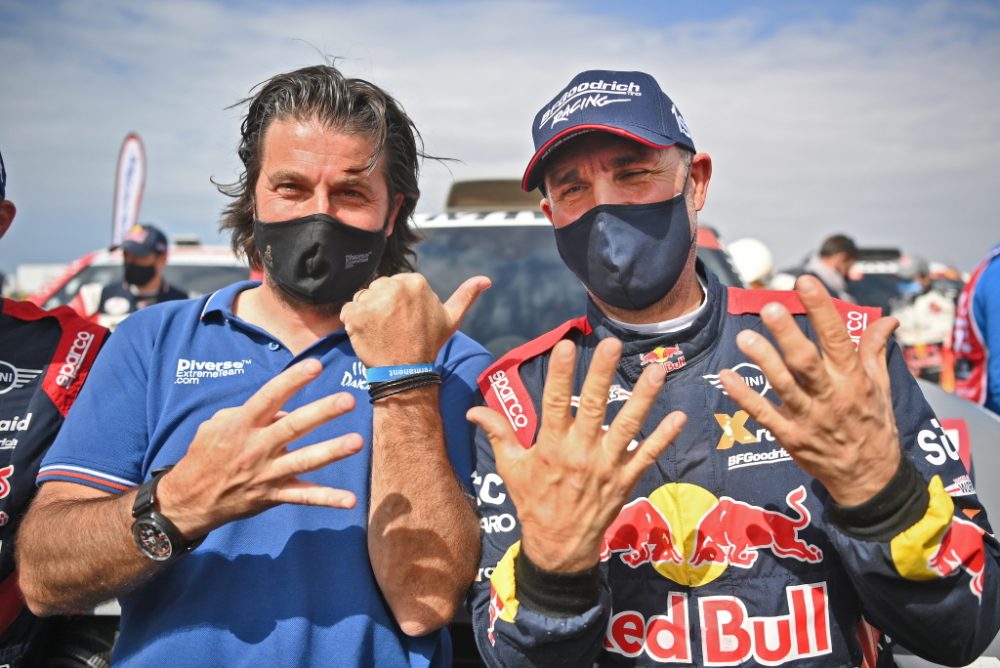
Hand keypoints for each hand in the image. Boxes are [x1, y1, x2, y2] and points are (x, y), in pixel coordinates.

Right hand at [157, 358, 362, 537]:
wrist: (189, 499)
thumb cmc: (206, 454)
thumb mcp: (217, 425)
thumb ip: (250, 412)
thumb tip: (283, 410)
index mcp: (242, 424)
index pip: (270, 396)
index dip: (292, 380)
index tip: (315, 365)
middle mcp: (256, 447)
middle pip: (293, 426)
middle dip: (322, 412)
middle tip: (348, 399)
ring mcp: (266, 473)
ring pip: (304, 461)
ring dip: (332, 451)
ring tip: (357, 442)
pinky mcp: (273, 495)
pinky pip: (304, 497)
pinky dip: (327, 499)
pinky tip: (351, 500)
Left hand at [341, 274, 489, 366]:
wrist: (406, 371)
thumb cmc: (428, 344)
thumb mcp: (451, 319)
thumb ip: (466, 295)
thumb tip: (487, 279)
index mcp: (415, 282)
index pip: (395, 284)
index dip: (397, 304)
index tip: (404, 322)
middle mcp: (394, 286)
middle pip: (377, 288)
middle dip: (381, 306)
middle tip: (392, 329)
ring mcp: (373, 300)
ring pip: (362, 299)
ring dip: (366, 315)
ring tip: (381, 333)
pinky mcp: (355, 314)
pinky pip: (347, 312)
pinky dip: (352, 325)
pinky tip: (367, 336)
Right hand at [468, 338, 686, 572]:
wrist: (559, 546)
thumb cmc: (533, 501)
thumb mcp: (511, 467)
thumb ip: (498, 433)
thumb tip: (473, 410)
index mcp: (550, 446)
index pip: (553, 402)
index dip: (559, 373)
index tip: (565, 345)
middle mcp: (580, 453)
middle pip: (592, 407)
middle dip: (601, 375)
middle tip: (611, 344)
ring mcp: (605, 467)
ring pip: (627, 427)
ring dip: (643, 399)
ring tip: (657, 371)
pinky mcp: (625, 480)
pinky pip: (647, 456)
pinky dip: (664, 437)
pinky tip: (679, 417)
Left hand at [719, 275, 900, 505]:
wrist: (869, 479)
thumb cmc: (874, 425)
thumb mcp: (881, 387)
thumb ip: (875, 350)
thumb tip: (888, 320)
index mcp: (853, 379)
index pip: (838, 338)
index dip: (821, 309)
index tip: (805, 281)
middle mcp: (831, 396)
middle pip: (807, 362)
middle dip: (789, 335)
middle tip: (770, 308)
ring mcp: (808, 418)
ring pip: (784, 386)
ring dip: (763, 362)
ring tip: (743, 338)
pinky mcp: (789, 437)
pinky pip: (764, 414)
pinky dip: (744, 397)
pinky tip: (726, 377)